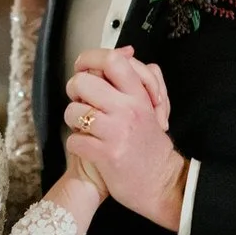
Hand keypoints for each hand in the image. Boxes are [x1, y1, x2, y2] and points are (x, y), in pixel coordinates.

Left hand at [65, 47, 185, 228]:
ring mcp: (116, 132)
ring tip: (85, 127)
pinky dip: (76, 144)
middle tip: (82, 102)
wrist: (162, 184)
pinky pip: (74, 140)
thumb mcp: (151, 106)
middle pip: (82, 82)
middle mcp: (128, 109)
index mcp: (138, 95)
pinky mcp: (106, 155)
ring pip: (73, 111)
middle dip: (75, 91)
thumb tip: (126, 51)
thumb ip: (141, 77)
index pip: (112, 60)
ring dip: (73, 120)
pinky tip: (88, 147)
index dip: (89, 59)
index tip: (83, 67)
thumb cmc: (150, 143)